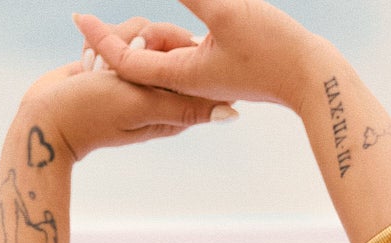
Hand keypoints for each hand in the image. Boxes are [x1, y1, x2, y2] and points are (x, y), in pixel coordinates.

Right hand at [25, 32, 228, 159]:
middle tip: (114, 58)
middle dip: (143, 39)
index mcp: (175, 110)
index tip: (150, 49)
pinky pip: (119, 38)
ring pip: (142, 34)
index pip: (195, 65)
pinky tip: (86, 60)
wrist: (45, 118)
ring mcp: (137, 80)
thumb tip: (233, 112)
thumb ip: (184, 107)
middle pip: (170, 44)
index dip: (179, 47)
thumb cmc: (92, 115)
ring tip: (94, 65)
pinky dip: (102, 42)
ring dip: (116, 40)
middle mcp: (159, 94)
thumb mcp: (141, 106)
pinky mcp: (115, 67)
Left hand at [72, 0, 321, 110]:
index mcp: (183, 77)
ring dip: (143, 40)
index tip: (77, 18)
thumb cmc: (274, 48)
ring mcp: (204, 79)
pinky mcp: (220, 71)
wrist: (313, 80)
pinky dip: (168, 40)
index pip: (128, 61)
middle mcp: (189, 83)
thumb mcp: (225, 11)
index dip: (100, 39)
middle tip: (86, 24)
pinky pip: (183, 55)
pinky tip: (163, 31)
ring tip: (118, 30)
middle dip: (115, 43)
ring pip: (162, 57)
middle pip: (140, 63)